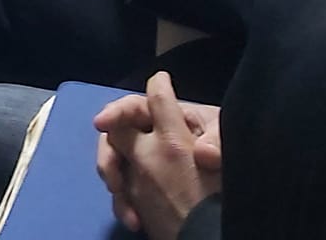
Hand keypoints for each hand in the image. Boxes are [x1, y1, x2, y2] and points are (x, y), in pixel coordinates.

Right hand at [96, 74, 222, 236]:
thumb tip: (203, 153)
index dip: (117, 111)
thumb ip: (216, 140)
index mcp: (169, 119)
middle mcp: (151, 136)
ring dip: (113, 181)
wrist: (223, 204)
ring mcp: (143, 162)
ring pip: (114, 163)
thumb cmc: (223, 160)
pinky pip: (122, 190)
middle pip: (116, 135)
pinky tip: (134, 220)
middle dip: (108, 154)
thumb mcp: (225, 143)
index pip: (136, 106)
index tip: (101, 124)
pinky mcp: (141, 187)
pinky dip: (123, 204)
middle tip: (112, 180)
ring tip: (122, 198)